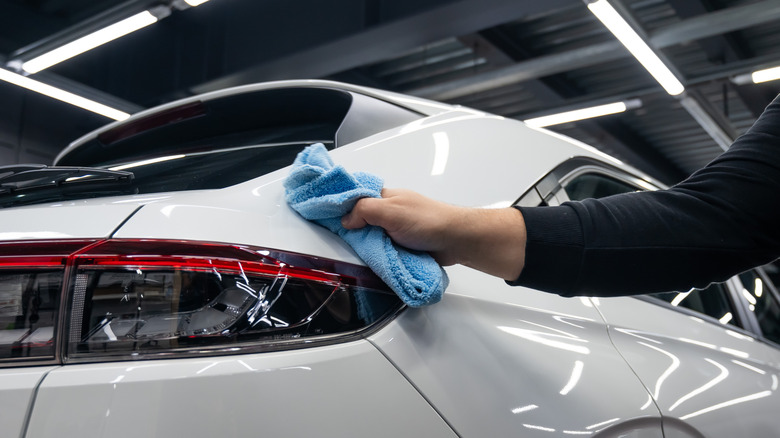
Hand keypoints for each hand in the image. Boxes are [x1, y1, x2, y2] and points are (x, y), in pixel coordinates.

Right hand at [342, 189, 526, 280]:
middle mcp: (387, 212)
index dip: (338, 206)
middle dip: (351, 232)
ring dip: (366, 247)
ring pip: (369, 238)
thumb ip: (364, 210)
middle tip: (344, 242)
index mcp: (382, 197)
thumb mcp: (390, 210)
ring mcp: (393, 230)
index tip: (322, 215)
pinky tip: (374, 262)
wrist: (456, 240)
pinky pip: (382, 251)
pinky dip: (378, 257)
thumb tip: (345, 219)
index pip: (352, 198)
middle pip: (358, 221)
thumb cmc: (429, 220)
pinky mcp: (400, 247)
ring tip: (360, 254)